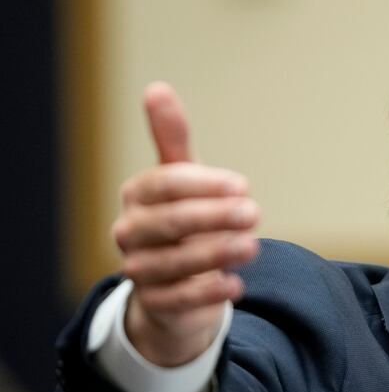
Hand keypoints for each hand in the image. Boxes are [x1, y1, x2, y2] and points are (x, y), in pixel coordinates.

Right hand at [111, 82, 259, 365]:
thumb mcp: (183, 178)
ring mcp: (140, 270)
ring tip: (253, 247)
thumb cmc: (182, 220)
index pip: (164, 184)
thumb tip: (156, 87)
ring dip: (216, 253)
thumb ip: (173, 138)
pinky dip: (208, 293)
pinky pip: (178, 300)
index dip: (203, 184)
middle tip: (254, 213)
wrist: (173, 281)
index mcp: (138, 195)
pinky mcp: (156, 304)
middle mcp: (130, 232)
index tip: (242, 186)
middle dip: (214, 217)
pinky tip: (236, 285)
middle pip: (169, 222)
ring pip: (174, 263)